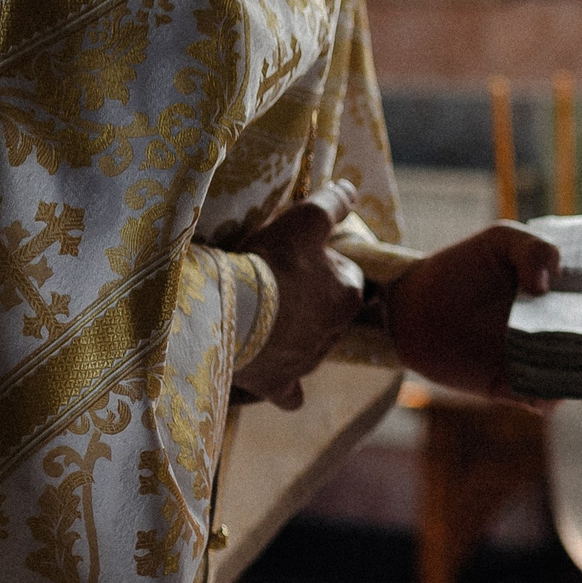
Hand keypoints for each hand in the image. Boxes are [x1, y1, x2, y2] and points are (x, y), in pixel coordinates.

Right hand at [234, 179, 367, 411]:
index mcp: (348, 293)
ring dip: (295, 338)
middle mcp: (336, 332)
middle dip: (310, 303)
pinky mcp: (279, 383)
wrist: (230, 311)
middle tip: (277, 289)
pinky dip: (287, 388)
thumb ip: (331, 204)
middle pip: (328, 314)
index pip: (345, 276)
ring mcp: (308, 361)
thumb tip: (350, 190)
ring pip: (310, 349)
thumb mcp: (305, 220)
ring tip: (264, 323)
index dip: (322, 266)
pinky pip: (290, 392)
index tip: (295, 260)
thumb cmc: (272, 262)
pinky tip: (277, 380)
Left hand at [384, 223, 561, 402]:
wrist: (411, 309)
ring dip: (579, 373)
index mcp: (562, 297)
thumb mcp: (499, 241)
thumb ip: (533, 250)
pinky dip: (547, 397)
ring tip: (577, 363)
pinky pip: (541, 400)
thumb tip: (547, 286)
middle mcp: (557, 332)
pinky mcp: (511, 387)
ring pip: (573, 376)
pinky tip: (544, 390)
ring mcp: (536, 362)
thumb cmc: (460, 269)